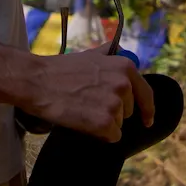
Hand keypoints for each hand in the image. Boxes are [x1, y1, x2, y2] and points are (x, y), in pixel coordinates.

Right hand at [25, 49, 155, 141]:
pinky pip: (111, 137)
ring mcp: (115, 104)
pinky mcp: (104, 122)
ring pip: (118, 125)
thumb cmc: (61, 69)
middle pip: (128, 112)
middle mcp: (124, 85)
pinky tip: (83, 122)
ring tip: (83, 110)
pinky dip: (99, 135)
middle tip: (89, 104)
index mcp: (125, 67)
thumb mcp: (91, 54)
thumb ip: (109, 54)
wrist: (38, 81)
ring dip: (104, 123)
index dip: (147, 110)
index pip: (146, 94)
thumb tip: (118, 49)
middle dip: (112, 112)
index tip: (147, 121)